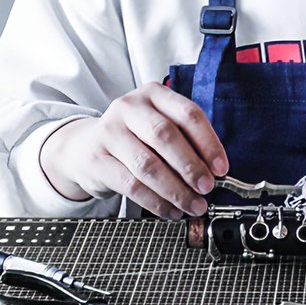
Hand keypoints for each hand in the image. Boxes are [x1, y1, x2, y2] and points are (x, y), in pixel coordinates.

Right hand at [39, 85, 228, 218]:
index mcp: (153, 94)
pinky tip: (171, 211)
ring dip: (176, 190)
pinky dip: (156, 202)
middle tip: (207, 188)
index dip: (209, 143)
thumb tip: (214, 172)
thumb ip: (185, 141)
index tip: (221, 169)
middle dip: (191, 167)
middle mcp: (129, 107)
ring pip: (148, 164)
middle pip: (166, 136)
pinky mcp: (96, 159)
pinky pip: (131, 185)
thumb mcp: (158, 126)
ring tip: (193, 205)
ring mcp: (109, 132)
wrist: (84, 147)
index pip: (188, 114)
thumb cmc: (133, 138)